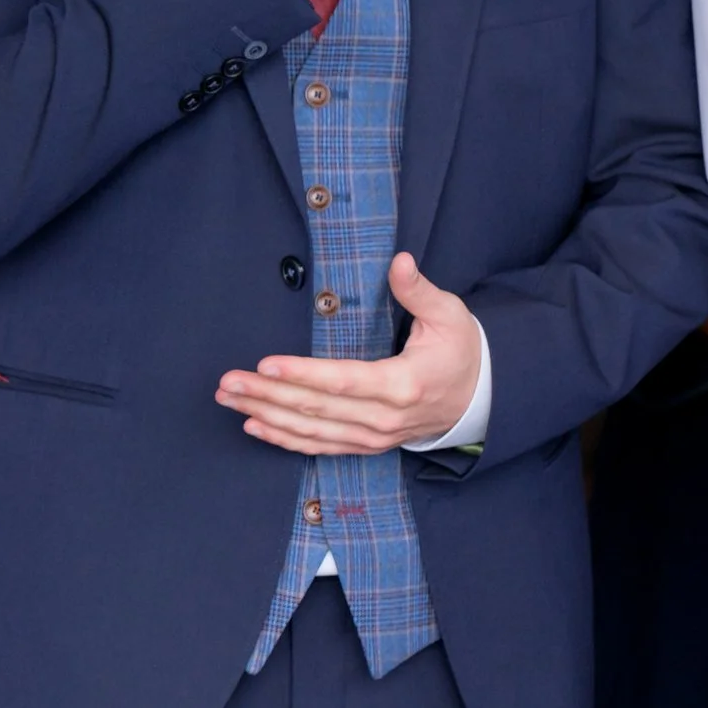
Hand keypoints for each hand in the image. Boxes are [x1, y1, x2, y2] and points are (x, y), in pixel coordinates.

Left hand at [215, 253, 480, 453]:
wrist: (480, 400)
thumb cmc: (461, 352)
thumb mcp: (450, 316)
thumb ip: (419, 290)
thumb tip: (399, 261)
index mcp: (403, 384)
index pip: (342, 380)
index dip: (301, 374)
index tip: (265, 363)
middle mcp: (384, 417)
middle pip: (316, 407)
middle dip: (266, 394)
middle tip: (227, 382)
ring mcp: (374, 436)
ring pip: (312, 430)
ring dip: (266, 415)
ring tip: (229, 399)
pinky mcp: (367, 444)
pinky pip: (321, 446)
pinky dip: (286, 439)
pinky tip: (255, 426)